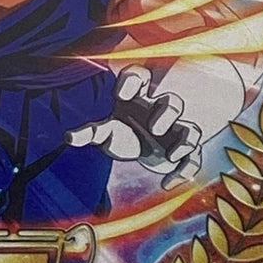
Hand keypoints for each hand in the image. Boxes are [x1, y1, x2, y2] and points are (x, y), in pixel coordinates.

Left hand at [64, 65, 202, 189]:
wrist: (142, 149)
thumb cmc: (121, 132)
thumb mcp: (105, 132)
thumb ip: (90, 132)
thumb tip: (69, 137)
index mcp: (139, 100)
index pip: (141, 77)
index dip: (134, 80)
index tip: (121, 94)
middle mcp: (160, 113)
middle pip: (172, 103)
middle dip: (167, 112)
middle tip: (153, 128)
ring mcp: (175, 133)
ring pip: (190, 130)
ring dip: (184, 141)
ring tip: (170, 156)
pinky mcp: (183, 154)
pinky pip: (193, 160)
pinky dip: (184, 172)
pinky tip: (167, 184)